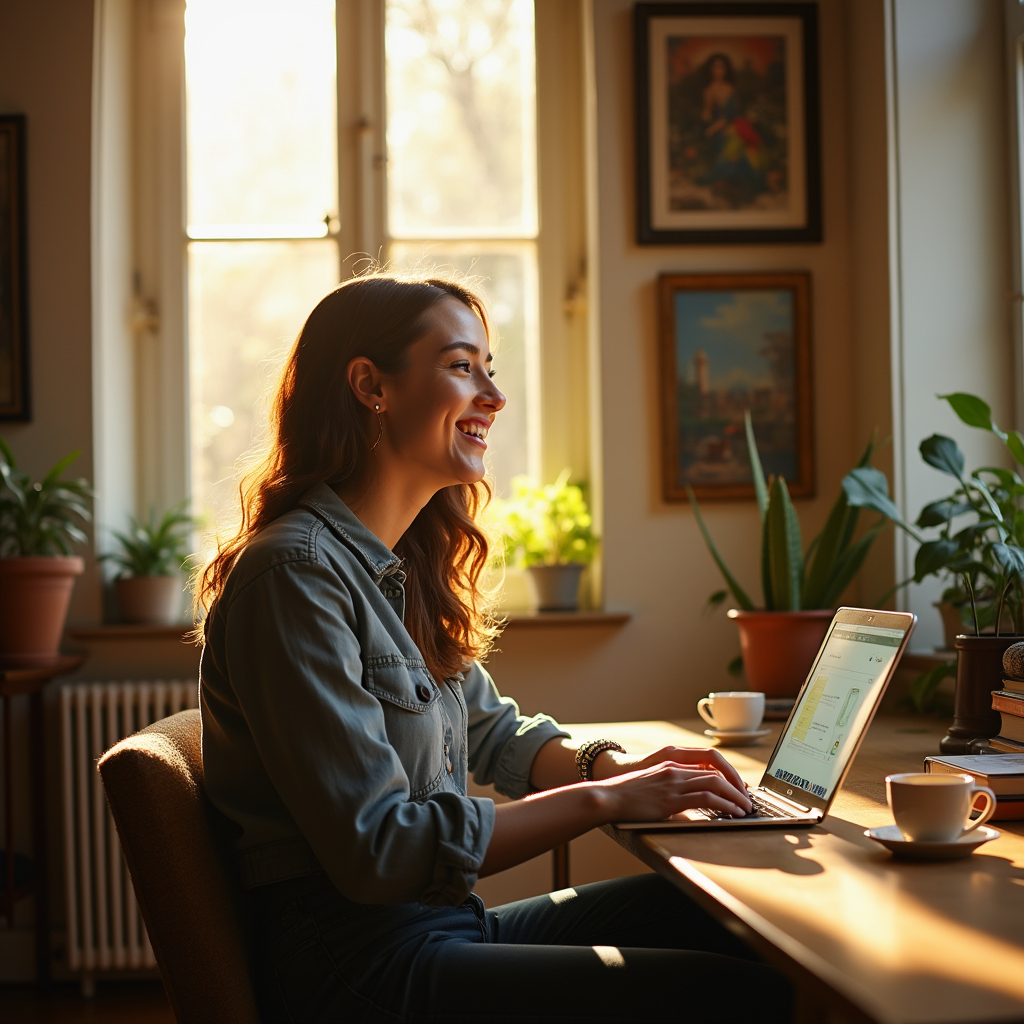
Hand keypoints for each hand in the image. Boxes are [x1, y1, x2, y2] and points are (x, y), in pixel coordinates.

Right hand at [594, 763, 751, 821]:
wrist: (608, 796)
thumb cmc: (628, 794)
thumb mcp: (654, 783)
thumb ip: (673, 784)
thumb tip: (693, 797)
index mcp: (672, 761)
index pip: (709, 759)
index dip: (728, 772)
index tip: (738, 786)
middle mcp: (675, 768)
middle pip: (717, 769)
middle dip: (737, 785)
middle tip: (747, 799)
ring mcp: (673, 782)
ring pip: (715, 782)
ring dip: (735, 796)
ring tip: (745, 808)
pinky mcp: (671, 798)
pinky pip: (706, 798)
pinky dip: (724, 804)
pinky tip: (732, 813)